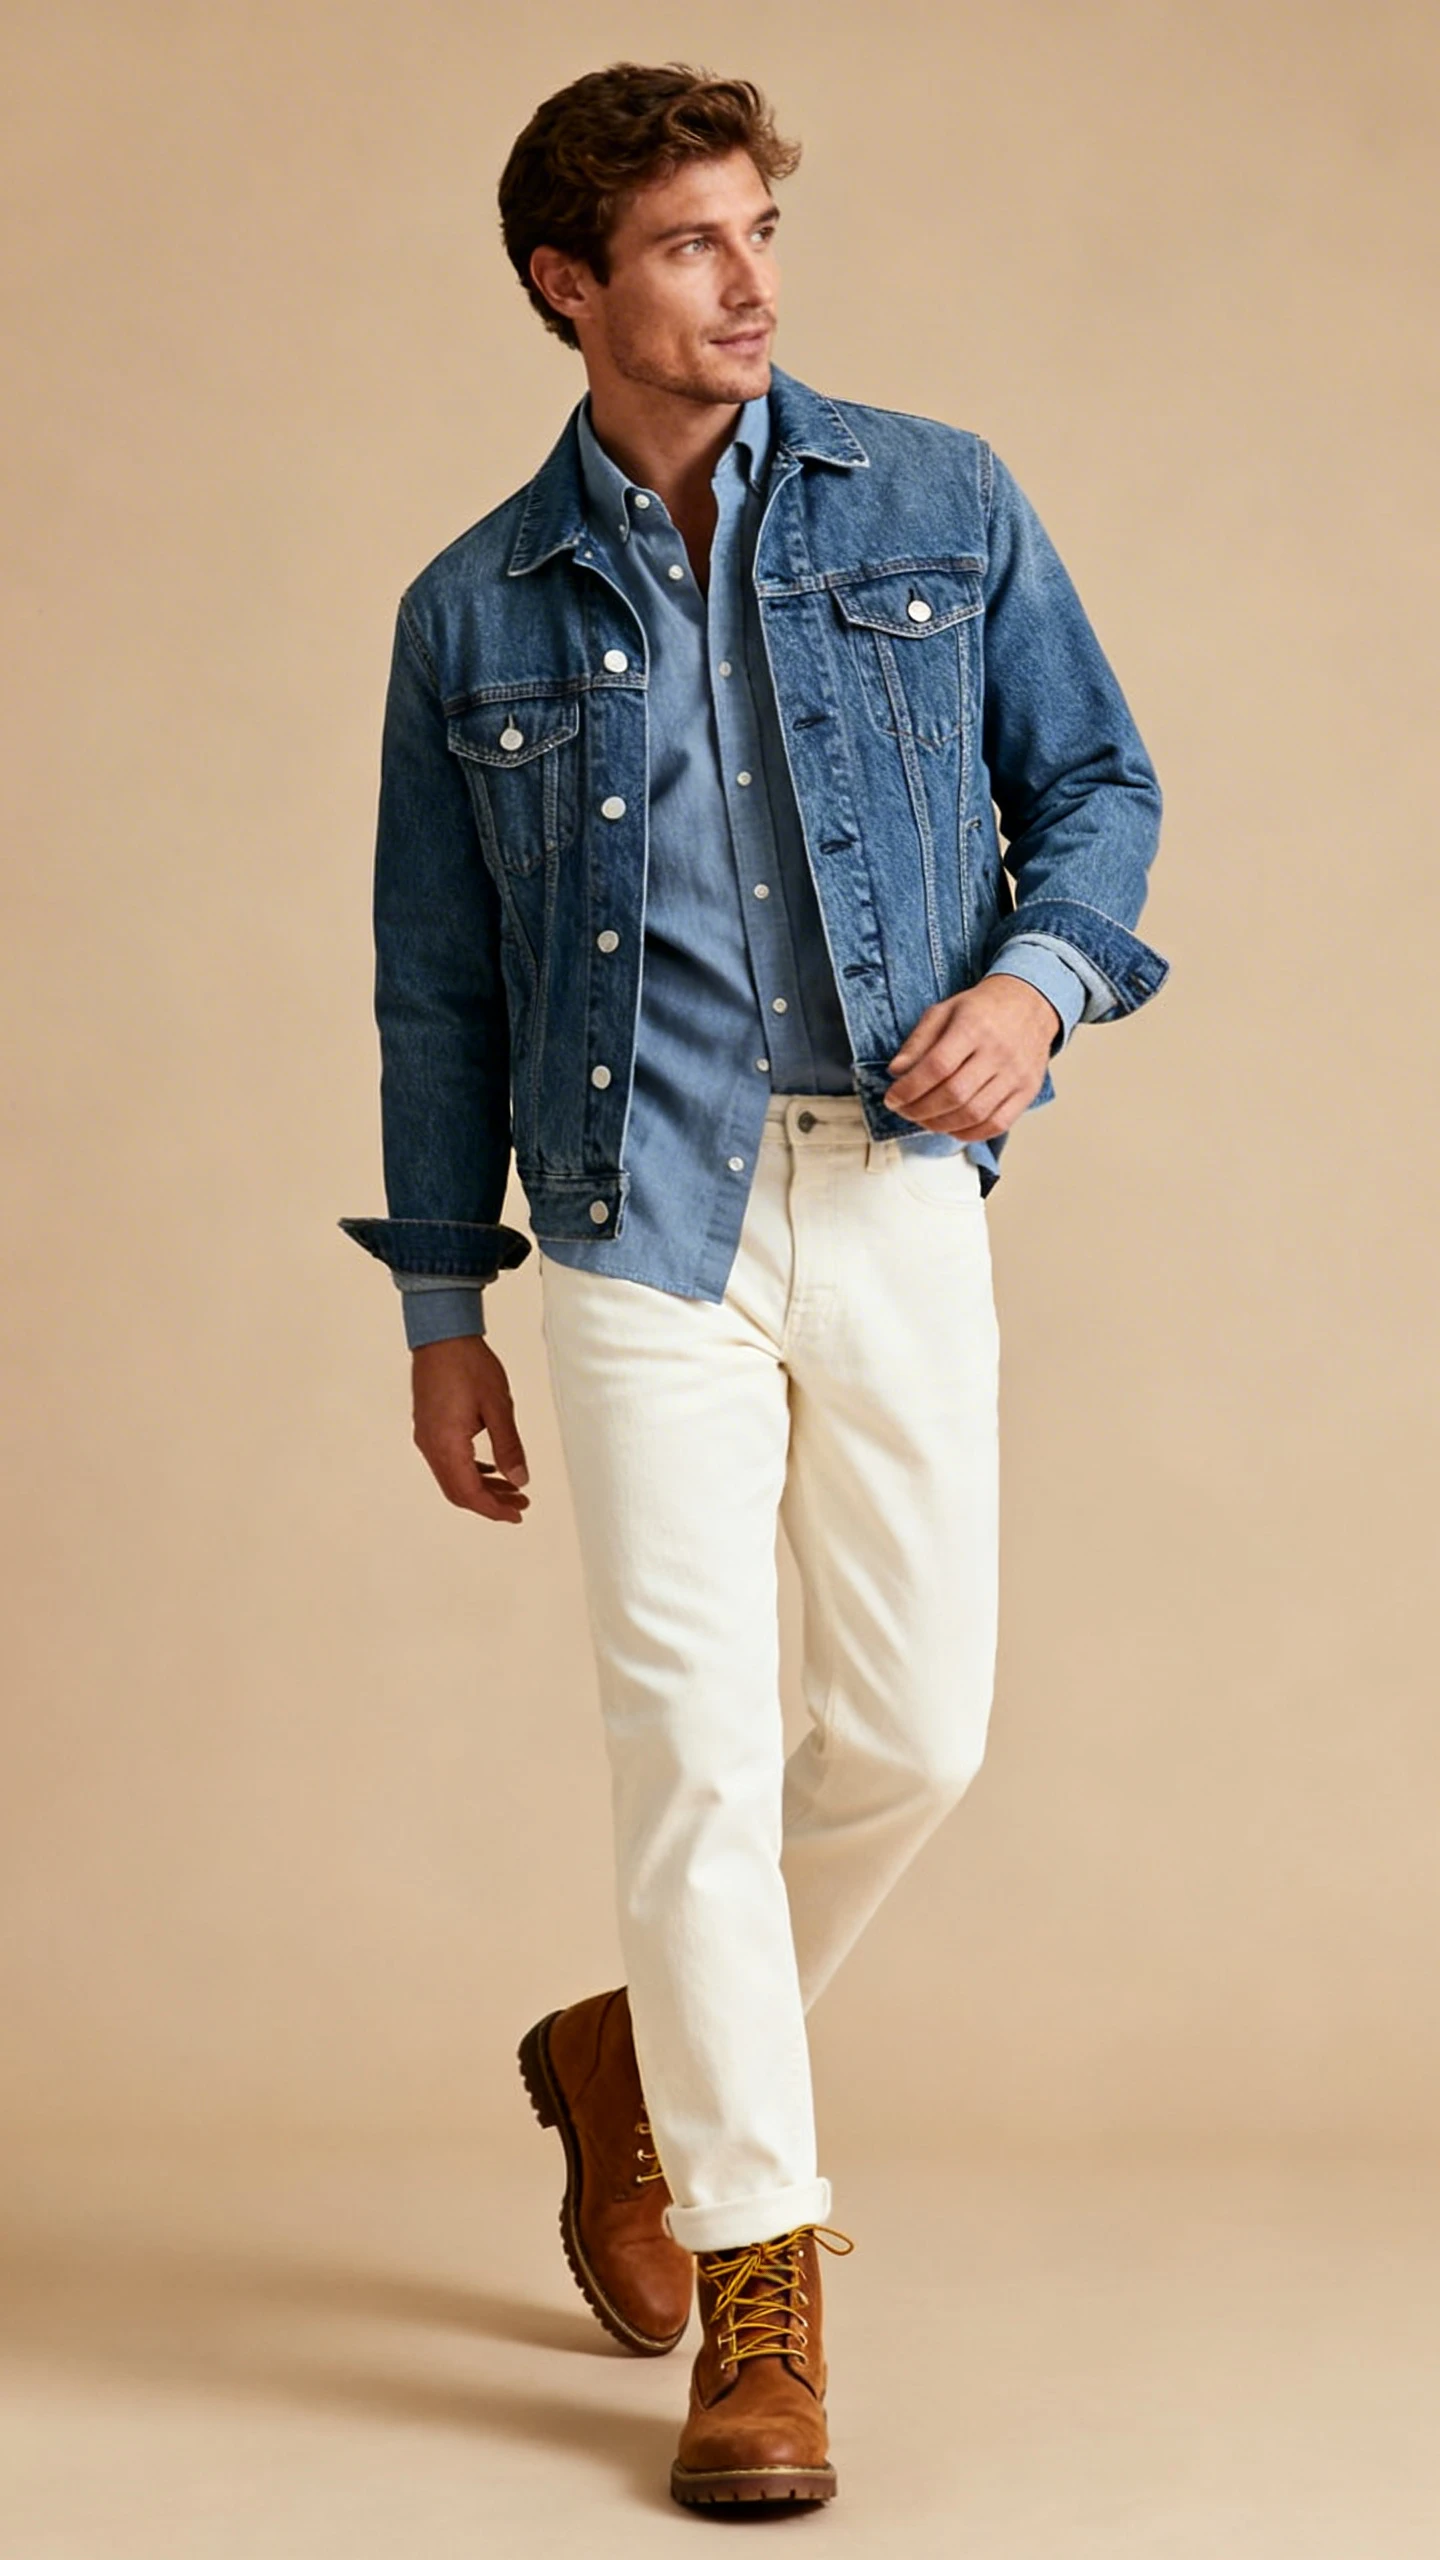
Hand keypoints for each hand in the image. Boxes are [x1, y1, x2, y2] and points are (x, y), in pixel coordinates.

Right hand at [411, 1334, 530, 1524]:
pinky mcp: (428, 1427)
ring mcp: (426, 1437)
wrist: (442, 1335)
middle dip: (490, 1502)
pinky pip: (447, 1461)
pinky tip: (490, 1469)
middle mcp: (431, 1445)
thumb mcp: (498, 1407)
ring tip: (511, 1488)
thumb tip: (520, 1479)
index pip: (469, 1492)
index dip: (494, 1509)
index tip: (516, 1514)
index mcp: (447, 1444)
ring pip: (452, 1478)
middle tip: (519, 1504)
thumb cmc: (468, 1364)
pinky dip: (470, 1471)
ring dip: (481, 1487)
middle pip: (458, 1491)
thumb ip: (509, 1447)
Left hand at [884, 975, 1060, 1140]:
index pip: (936, 1067)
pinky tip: (952, 1127)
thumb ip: (918, 1041)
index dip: (909, 1088)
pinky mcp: (1028, 1091)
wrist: (1030, 1003)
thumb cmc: (983, 1009)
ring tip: (924, 1119)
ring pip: (974, 1114)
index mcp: (974, 1026)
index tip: (892, 1098)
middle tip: (904, 1111)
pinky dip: (969, 1133)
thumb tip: (896, 1071)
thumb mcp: (944, 1011)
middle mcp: (998, 1051)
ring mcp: (1016, 1074)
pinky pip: (997, 1124)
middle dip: (920, 1110)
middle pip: (954, 1094)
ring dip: (940, 1125)